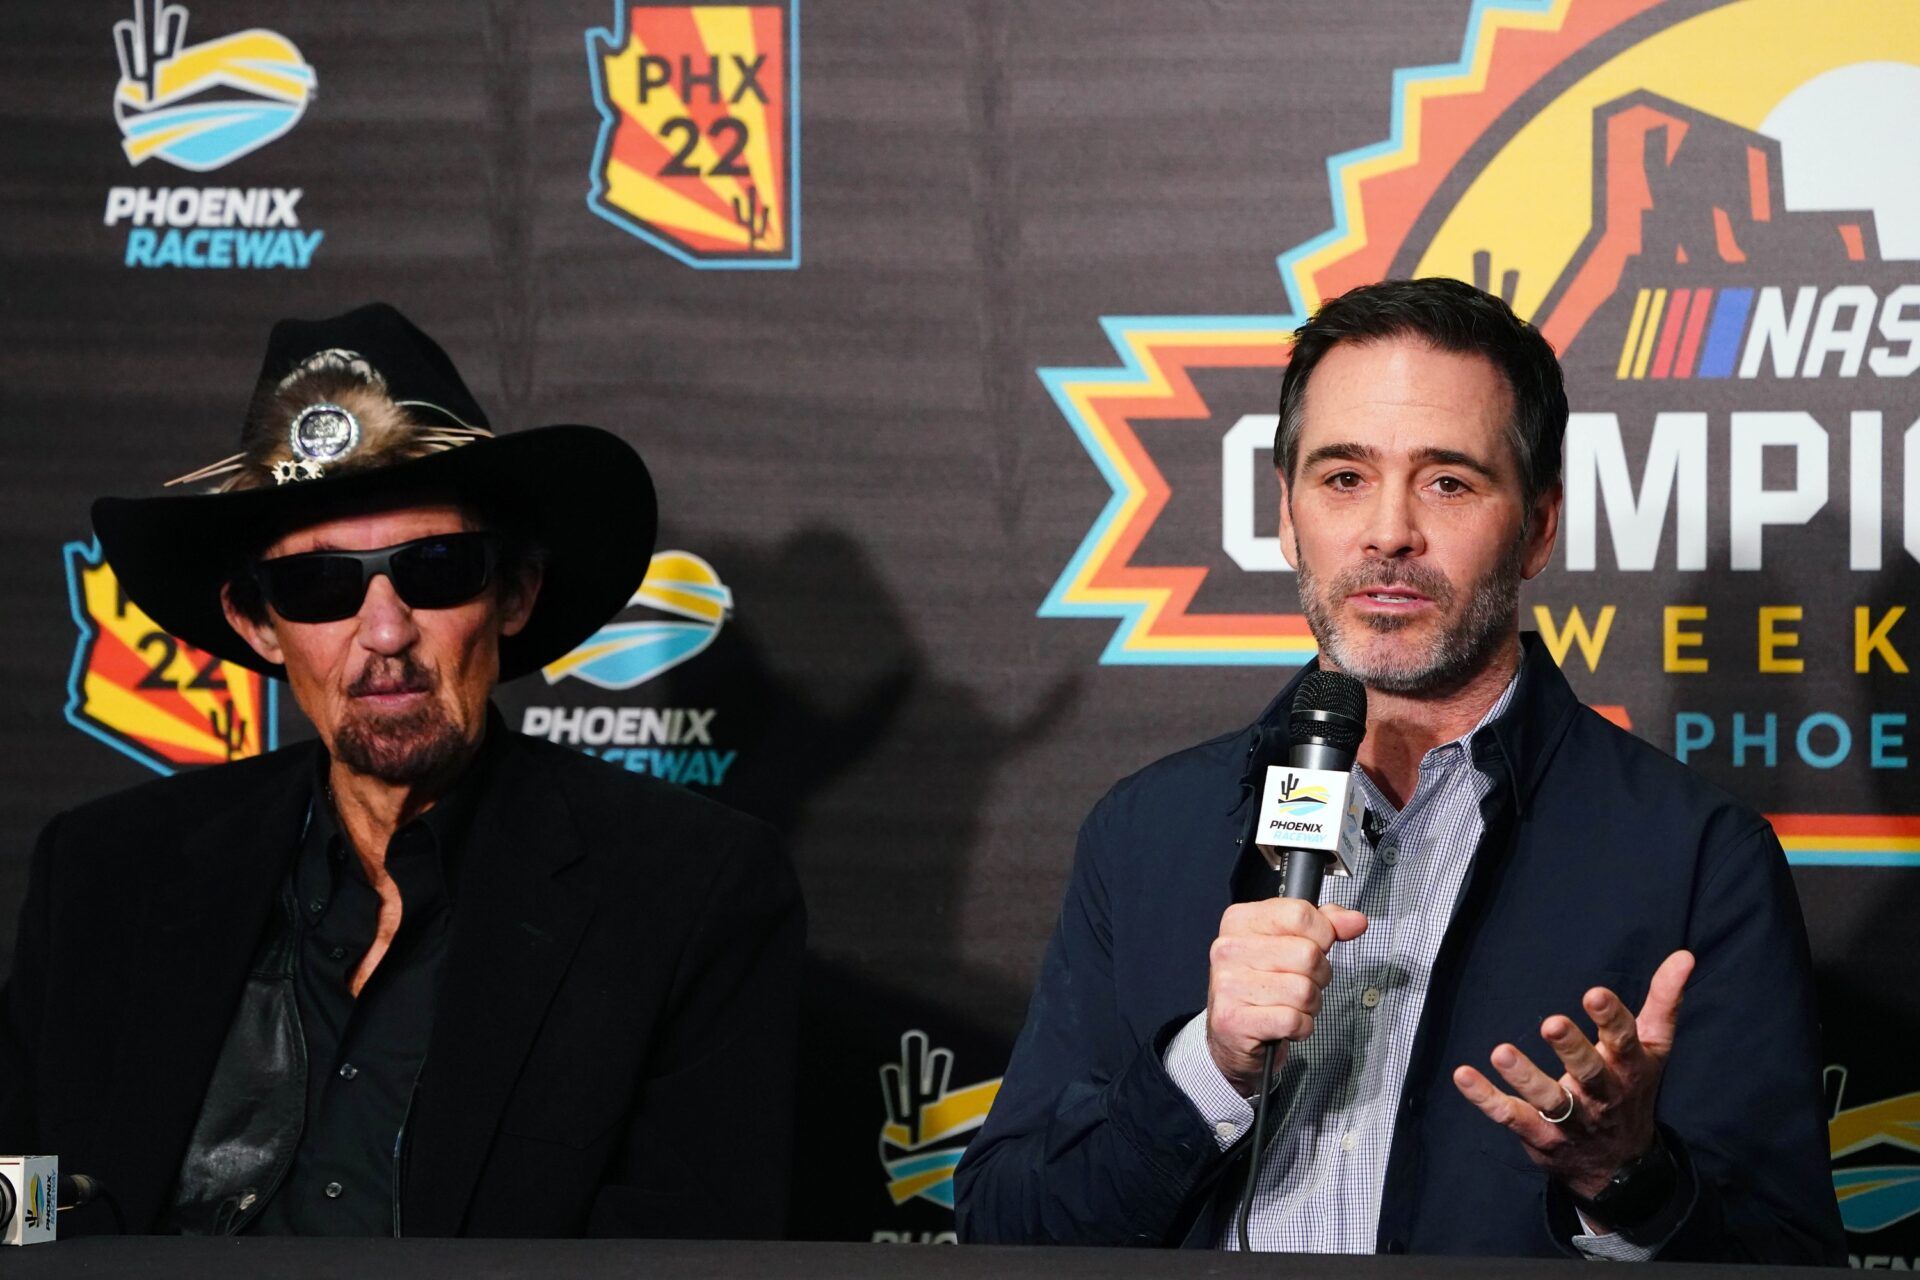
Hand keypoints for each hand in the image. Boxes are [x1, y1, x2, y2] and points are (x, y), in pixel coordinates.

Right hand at [1205, 898, 1367, 1093]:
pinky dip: (1301, 1027)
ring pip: (1304, 991)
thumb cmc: (1264, 984)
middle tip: (1301, 982)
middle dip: (1318, 975)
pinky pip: (1293, 1021)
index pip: (1301, 915)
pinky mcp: (1234, 1020)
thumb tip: (1355, 921)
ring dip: (1309, 1004)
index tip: (1315, 948)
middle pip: (1307, 954)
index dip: (1322, 936)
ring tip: (1291, 1004)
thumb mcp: (1290, 944)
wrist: (1233, 1034)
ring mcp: (1229, 985)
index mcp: (1240, 921)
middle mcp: (1229, 949)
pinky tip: (1285, 1024)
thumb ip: (1325, 926)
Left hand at [1452, 950, 1694, 1217]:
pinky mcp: (1540, 1135)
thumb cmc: (1632, 1089)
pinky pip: (1511, 1117)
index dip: (1611, 1019)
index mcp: (1629, 1069)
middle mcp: (1602, 1095)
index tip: (1595, 995)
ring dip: (1524, 1077)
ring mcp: (1570, 1119)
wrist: (1620, 1167)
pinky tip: (1463, 1075)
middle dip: (1572, 1049)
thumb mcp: (1653, 1048)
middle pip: (1589, 1073)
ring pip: (1548, 1100)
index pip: (1624, 1042)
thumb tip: (1684, 956)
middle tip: (1551, 1023)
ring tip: (1501, 1052)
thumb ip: (1663, 1002)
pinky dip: (1486, 1099)